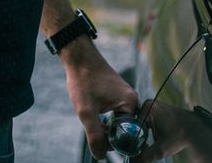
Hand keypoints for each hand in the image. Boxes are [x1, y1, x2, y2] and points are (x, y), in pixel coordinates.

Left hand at [61, 37, 138, 158]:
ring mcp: (125, 96)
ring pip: (116, 121)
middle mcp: (132, 99)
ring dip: (103, 125)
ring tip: (91, 117)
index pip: (126, 133)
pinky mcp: (118, 94)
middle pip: (122, 128)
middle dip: (107, 133)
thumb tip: (100, 156)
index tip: (99, 143)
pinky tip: (92, 111)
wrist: (79, 58)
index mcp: (130, 103)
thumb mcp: (86, 112)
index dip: (113, 141)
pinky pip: (114, 113)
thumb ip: (94, 136)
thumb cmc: (84, 81)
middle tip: (92, 129)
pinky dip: (103, 117)